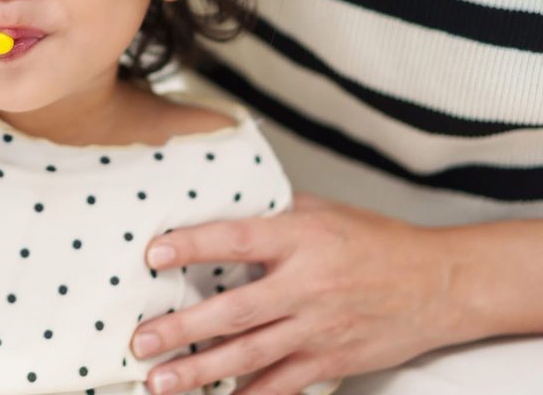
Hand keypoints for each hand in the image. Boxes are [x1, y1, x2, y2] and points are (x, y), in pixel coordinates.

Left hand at [131, 194, 460, 393]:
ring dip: (201, 371)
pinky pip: (282, 384)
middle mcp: (307, 286)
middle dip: (182, 328)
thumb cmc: (376, 242)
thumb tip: (217, 204)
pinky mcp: (331, 360)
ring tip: (160, 381)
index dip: (194, 245)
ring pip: (250, 355)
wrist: (440, 284)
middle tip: (140, 339)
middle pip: (235, 311)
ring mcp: (318, 328)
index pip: (237, 239)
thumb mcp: (322, 213)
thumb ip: (271, 213)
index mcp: (301, 239)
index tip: (154, 253)